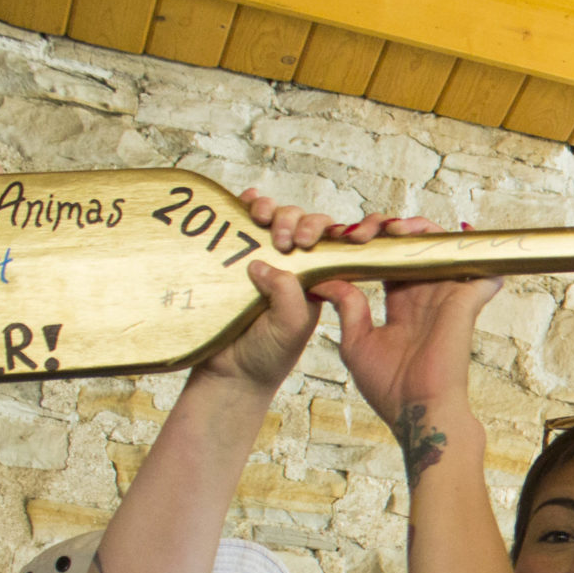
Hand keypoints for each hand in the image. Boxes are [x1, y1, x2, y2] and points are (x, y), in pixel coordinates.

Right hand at [189, 190, 380, 394]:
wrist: (230, 370)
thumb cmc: (268, 352)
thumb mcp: (291, 326)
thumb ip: (289, 295)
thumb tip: (266, 264)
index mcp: (321, 279)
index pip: (337, 243)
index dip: (344, 230)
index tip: (344, 235)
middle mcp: (297, 265)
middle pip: (307, 224)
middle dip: (302, 222)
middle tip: (290, 242)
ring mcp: (267, 257)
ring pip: (279, 217)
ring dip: (276, 212)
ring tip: (264, 223)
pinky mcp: (238, 253)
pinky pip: (245, 220)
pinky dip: (247, 204)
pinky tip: (247, 202)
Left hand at [269, 198, 497, 427]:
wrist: (417, 412)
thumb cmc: (389, 387)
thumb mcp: (355, 342)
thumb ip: (347, 308)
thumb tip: (326, 281)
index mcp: (403, 305)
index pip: (390, 260)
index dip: (369, 243)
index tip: (342, 240)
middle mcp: (426, 296)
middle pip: (414, 246)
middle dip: (385, 227)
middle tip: (358, 232)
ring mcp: (447, 296)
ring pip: (440, 244)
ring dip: (416, 226)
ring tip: (389, 228)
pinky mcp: (464, 301)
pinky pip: (474, 264)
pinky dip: (460, 244)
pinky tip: (425, 235)